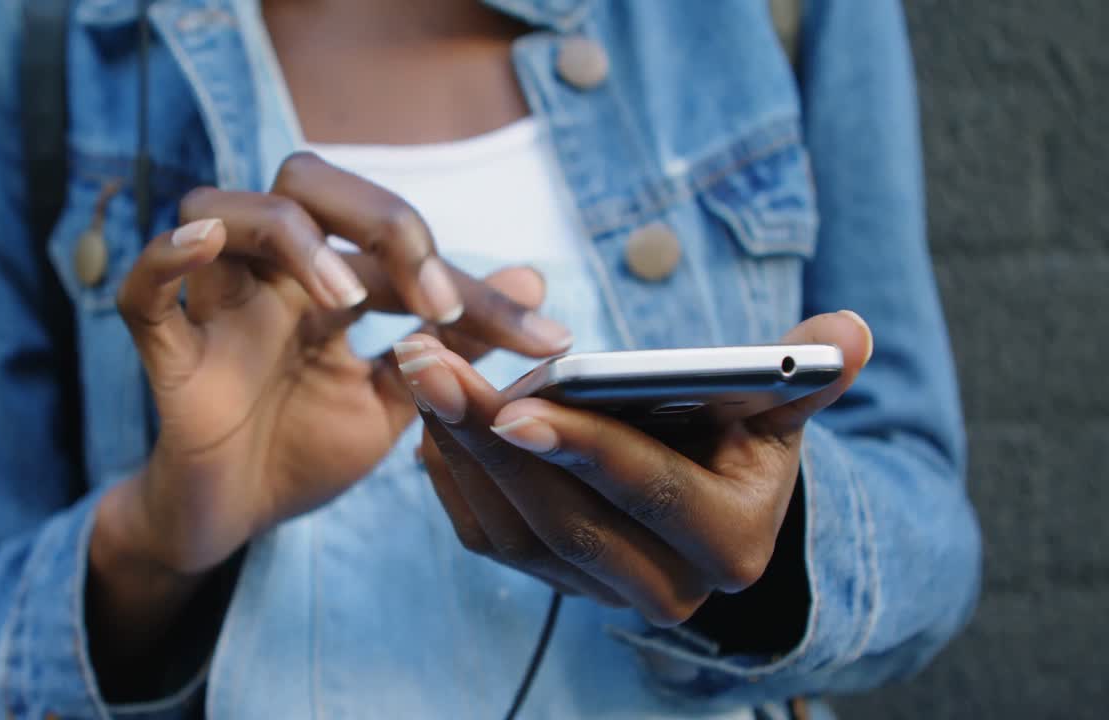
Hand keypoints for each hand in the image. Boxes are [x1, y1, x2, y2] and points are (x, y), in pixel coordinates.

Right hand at [87, 153, 571, 681]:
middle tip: (438, 301)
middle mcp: (272, 276)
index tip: (545, 341)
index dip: (476, 287)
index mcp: (327, 283)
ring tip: (346, 301)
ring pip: (223, 207)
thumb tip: (535, 282)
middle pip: (306, 181)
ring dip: (292, 238)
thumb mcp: (398, 401)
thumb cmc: (303, 451)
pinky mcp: (168, 354)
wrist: (231, 522)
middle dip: (381, 220)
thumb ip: (454, 346)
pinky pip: (144, 291)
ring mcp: (216, 306)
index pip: (400, 250)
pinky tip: (205, 246)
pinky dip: (167, 259)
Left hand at [402, 312, 871, 625]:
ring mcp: (599, 592)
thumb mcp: (778, 405)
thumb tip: (848, 330)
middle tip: (430, 361)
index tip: (516, 408)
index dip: (585, 450)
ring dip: (455, 448)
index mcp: (729, 543)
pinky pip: (486, 538)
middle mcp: (663, 588)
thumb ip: (804, 372)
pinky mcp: (552, 581)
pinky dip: (451, 477)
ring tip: (420, 368)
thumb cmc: (744, 438)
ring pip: (512, 531)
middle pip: (562, 517)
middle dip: (487, 438)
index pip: (649, 492)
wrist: (714, 503)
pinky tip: (430, 415)